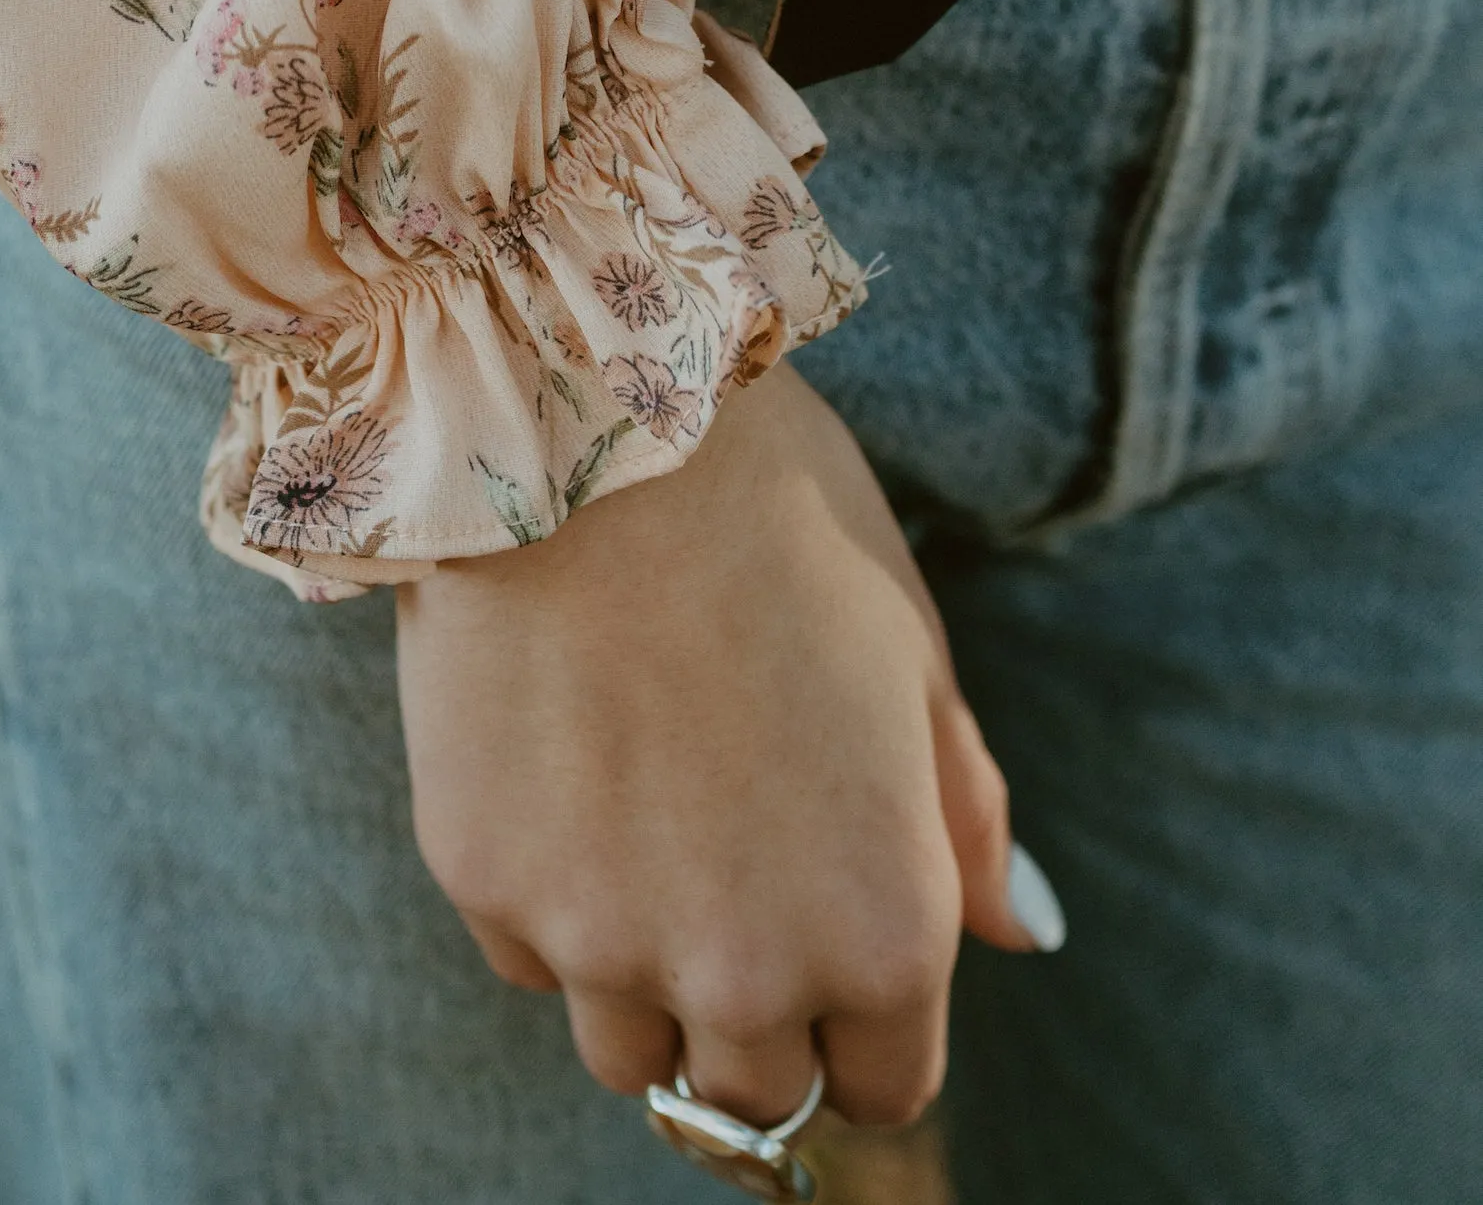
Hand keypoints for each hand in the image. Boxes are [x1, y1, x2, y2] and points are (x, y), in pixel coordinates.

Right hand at [394, 363, 1051, 1131]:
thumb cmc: (773, 511)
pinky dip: (546, 893)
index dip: (864, 1017)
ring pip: (626, 1044)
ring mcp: (601, 937)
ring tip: (638, 815)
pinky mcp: (486, 882)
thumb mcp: (909, 648)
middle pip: (747, 1089)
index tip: (828, 933)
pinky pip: (526, 950)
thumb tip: (1021, 935)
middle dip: (751, 1010)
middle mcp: (746, 969)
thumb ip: (962, 814)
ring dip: (639, 970)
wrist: (582, 419)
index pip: (882, 1084)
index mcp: (883, 926)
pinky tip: (559, 757)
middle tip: (726, 870)